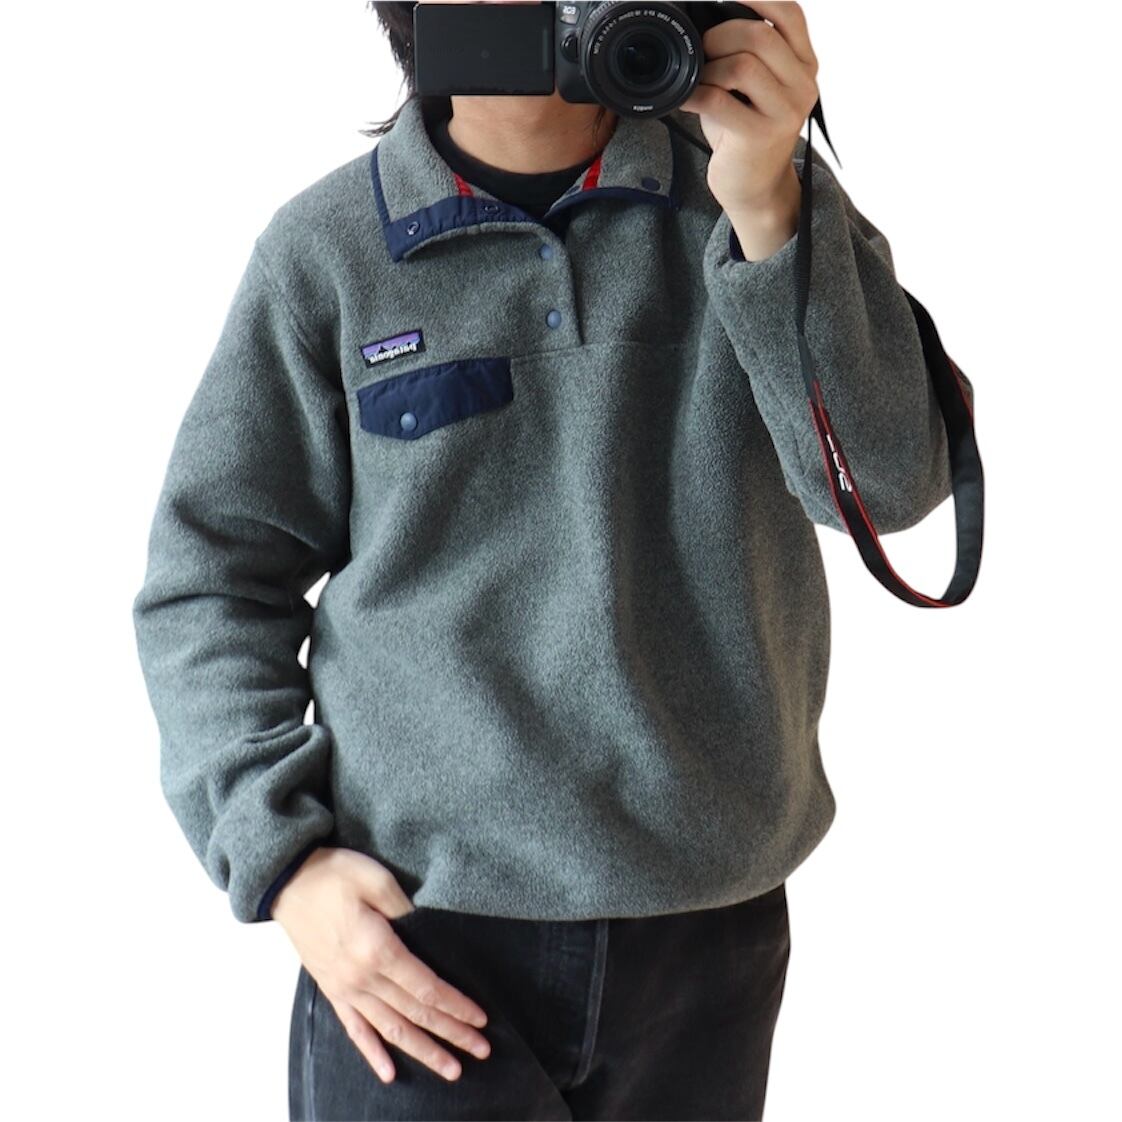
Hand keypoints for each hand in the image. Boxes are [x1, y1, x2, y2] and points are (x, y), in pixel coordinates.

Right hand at [272, 847, 490, 1083]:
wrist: (286, 882)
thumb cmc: (333, 874)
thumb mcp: (376, 879)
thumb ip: (405, 909)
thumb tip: (428, 932)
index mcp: (378, 949)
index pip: (426, 988)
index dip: (455, 1006)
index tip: (481, 1018)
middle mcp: (362, 978)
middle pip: (415, 1013)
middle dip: (451, 1033)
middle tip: (481, 1050)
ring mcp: (345, 988)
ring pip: (390, 1029)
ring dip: (422, 1051)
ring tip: (449, 1068)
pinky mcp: (331, 990)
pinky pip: (355, 1030)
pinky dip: (372, 1054)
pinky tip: (389, 1073)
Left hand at [678, 1, 819, 258]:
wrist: (754, 186)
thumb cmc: (746, 130)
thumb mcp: (756, 86)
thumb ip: (747, 51)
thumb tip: (707, 15)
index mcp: (805, 65)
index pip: (790, 14)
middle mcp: (803, 86)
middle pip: (760, 34)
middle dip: (721, 35)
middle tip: (702, 51)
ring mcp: (785, 112)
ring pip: (742, 65)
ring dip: (709, 67)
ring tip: (699, 80)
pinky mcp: (760, 136)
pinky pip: (719, 101)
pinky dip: (695, 95)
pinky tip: (685, 99)